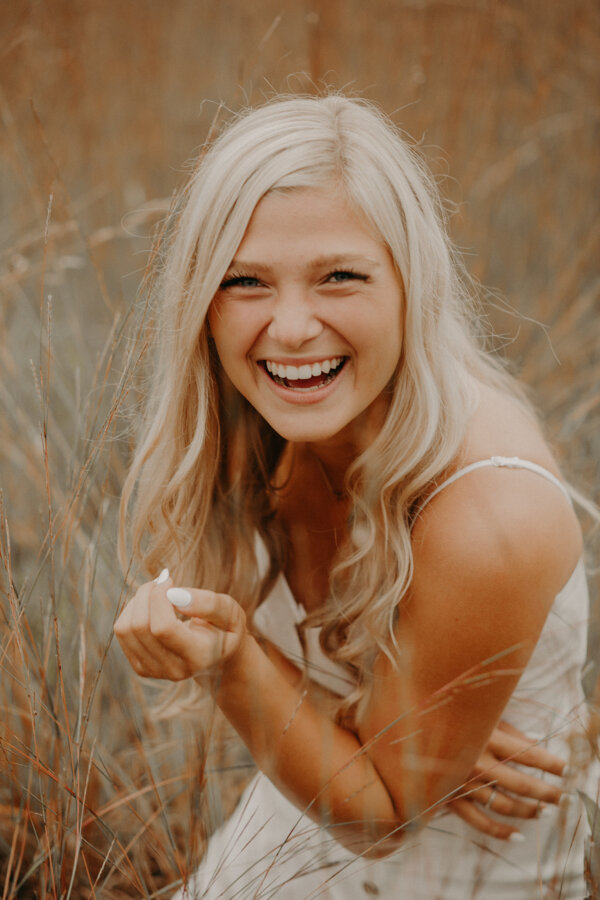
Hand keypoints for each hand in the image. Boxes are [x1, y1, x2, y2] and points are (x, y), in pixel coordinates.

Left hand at [114, 574, 246, 681]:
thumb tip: (175, 596)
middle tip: (163, 581)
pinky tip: (151, 607)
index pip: (163, 628)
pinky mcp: (141, 667)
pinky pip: (122, 632)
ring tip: (157, 592)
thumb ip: (208, 604)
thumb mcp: (229, 611)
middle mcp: (174, 669)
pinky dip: (131, 611)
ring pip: (126, 628)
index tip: (171, 581)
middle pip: (140, 626)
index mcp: (199, 656)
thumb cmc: (225, 628)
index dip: (160, 597)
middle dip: (147, 594)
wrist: (219, 657)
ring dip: (137, 600)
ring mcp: (155, 671)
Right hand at [448, 720, 565, 840]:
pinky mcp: (449, 798)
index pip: (527, 754)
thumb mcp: (477, 714)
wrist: (402, 728)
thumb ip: (506, 730)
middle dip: (546, 791)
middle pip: (520, 783)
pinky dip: (500, 831)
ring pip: (504, 804)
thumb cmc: (444, 714)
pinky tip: (518, 835)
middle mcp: (475, 761)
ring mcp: (462, 782)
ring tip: (544, 812)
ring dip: (528, 811)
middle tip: (562, 796)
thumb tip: (535, 744)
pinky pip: (478, 821)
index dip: (550, 763)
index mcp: (483, 736)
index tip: (566, 768)